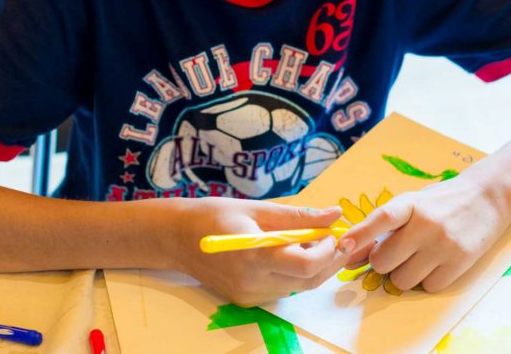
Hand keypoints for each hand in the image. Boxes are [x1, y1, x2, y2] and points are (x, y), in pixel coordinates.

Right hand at [172, 198, 351, 305]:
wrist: (176, 238)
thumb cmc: (215, 215)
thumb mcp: (258, 208)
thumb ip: (299, 216)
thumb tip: (334, 214)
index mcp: (255, 255)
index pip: (306, 265)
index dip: (328, 251)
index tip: (331, 233)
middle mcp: (253, 282)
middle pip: (308, 282)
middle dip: (328, 262)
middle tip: (332, 238)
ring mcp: (249, 296)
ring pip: (298, 288)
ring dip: (312, 268)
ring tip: (306, 242)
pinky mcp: (246, 301)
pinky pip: (282, 291)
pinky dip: (294, 274)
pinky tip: (287, 254)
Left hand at [339, 178, 509, 292]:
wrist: (489, 196)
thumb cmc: (441, 202)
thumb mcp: (413, 203)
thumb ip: (384, 225)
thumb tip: (351, 252)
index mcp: (410, 203)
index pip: (380, 219)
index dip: (360, 234)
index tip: (342, 247)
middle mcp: (426, 223)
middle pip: (384, 261)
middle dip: (383, 262)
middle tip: (396, 253)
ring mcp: (443, 244)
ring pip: (403, 280)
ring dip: (404, 274)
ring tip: (418, 258)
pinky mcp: (460, 262)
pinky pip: (428, 287)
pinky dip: (427, 281)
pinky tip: (436, 263)